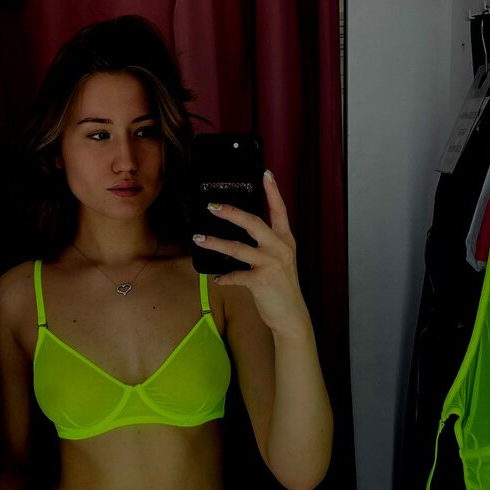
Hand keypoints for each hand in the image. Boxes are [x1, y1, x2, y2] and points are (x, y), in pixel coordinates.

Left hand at [195, 171, 308, 333]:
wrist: (291, 315)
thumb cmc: (282, 287)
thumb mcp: (280, 261)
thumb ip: (266, 246)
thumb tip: (243, 235)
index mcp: (285, 240)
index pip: (280, 210)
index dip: (273, 191)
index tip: (265, 174)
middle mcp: (279, 248)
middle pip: (253, 223)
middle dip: (230, 212)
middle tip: (212, 206)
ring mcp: (271, 264)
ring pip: (237, 247)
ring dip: (215, 243)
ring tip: (199, 239)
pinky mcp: (261, 281)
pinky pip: (235, 275)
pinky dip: (224, 277)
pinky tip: (217, 278)